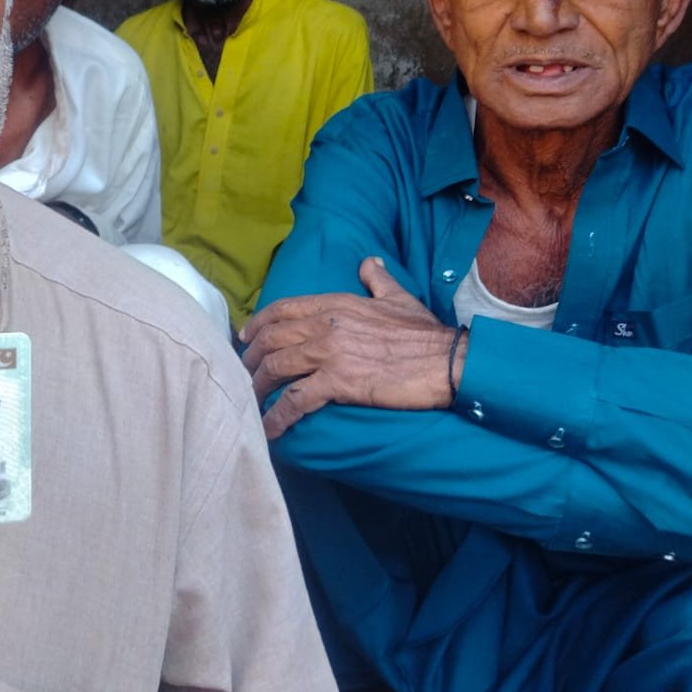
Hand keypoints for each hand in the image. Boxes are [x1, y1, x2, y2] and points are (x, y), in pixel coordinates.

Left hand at [239, 257, 461, 438]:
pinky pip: (296, 400)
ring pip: (277, 367)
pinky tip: (269, 428)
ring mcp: (331, 353)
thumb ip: (378, 280)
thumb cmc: (425, 334)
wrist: (449, 361)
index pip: (283, 309)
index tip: (245, 337)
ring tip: (250, 401)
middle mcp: (326, 325)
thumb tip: (370, 262)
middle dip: (251, 357)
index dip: (258, 323)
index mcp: (337, 303)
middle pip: (272, 338)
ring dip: (258, 386)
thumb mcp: (398, 298)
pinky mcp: (339, 382)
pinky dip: (277, 416)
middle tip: (243, 373)